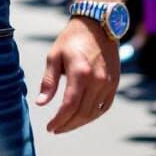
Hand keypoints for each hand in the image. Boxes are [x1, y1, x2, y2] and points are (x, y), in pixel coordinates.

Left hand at [37, 16, 118, 132]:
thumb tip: (41, 103)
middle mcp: (97, 80)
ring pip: (94, 113)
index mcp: (80, 72)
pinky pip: (104, 107)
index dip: (59, 119)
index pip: (69, 105)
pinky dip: (92, 115)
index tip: (49, 127)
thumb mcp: (54, 55)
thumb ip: (49, 81)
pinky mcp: (115, 84)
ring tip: (66, 125)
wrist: (97, 26)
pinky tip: (81, 117)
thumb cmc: (71, 39)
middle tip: (55, 129)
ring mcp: (108, 84)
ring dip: (79, 123)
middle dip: (68, 124)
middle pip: (82, 113)